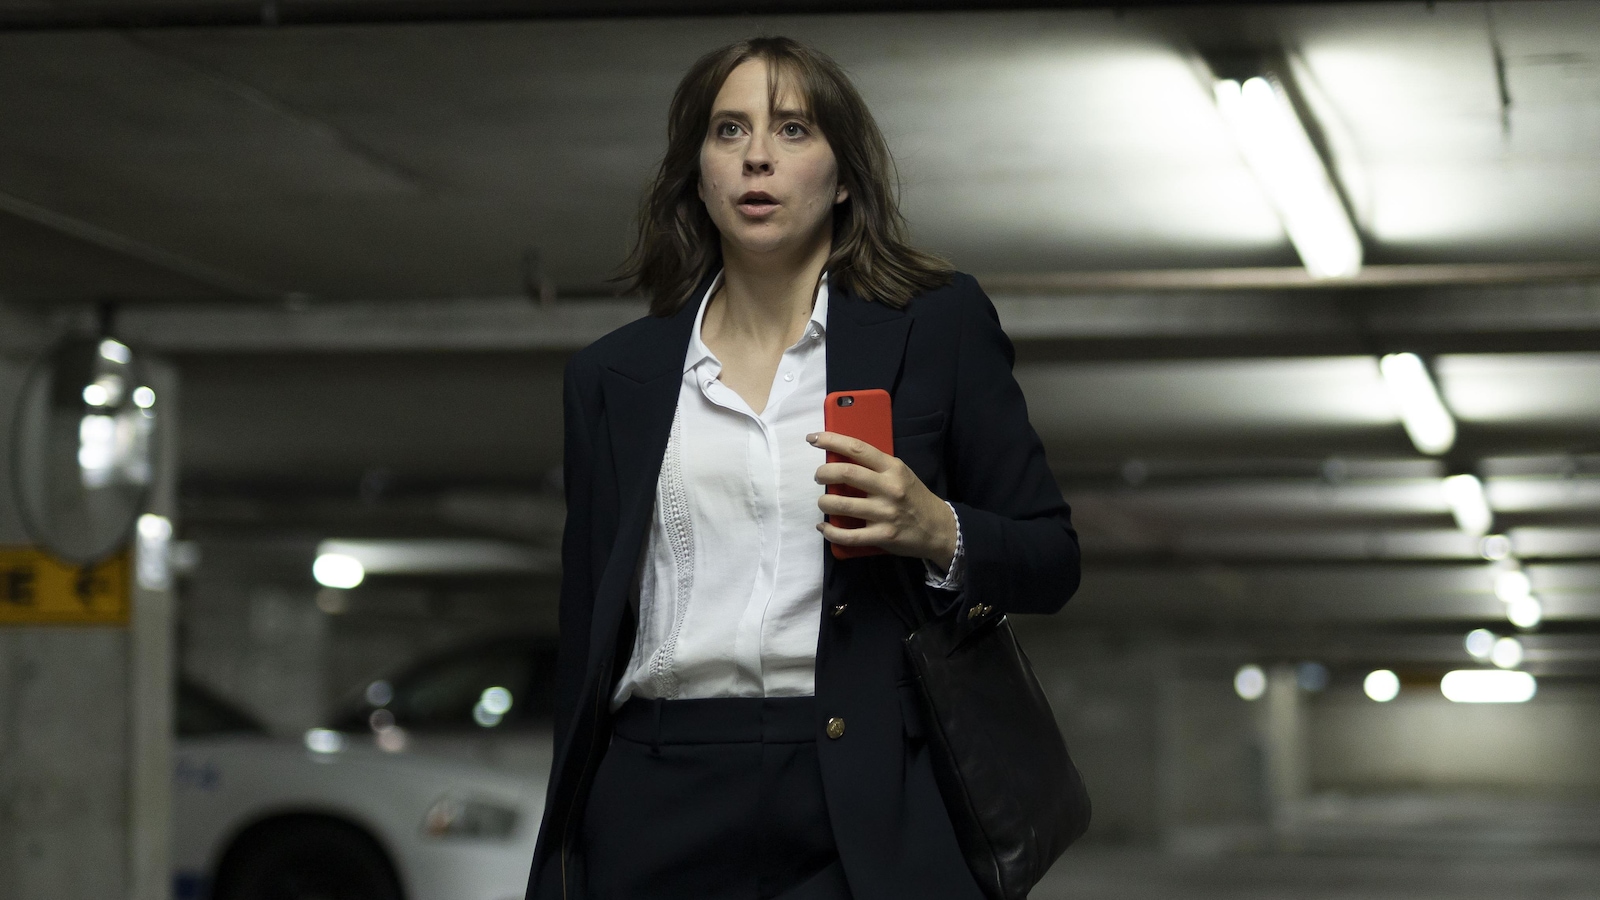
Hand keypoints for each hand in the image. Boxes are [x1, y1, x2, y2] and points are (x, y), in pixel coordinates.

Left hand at [809, 431, 956, 569]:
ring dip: (824, 503)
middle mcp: (889, 488)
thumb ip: (875, 466)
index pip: (857, 448)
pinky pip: (848, 535)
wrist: (939, 528)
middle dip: (823, 473)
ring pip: (842, 505)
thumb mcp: (900, 473)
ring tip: (823, 502)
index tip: (813, 439)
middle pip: (846, 474)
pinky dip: (830, 531)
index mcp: (892, 467)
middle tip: (818, 476)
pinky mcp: (883, 536)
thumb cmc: (914, 497)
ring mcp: (885, 513)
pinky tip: (824, 527)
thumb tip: (840, 458)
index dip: (832, 441)